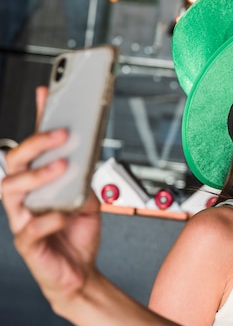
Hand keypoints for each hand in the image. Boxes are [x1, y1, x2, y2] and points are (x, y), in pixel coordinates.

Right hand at [1, 87, 101, 305]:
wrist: (79, 272)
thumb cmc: (77, 233)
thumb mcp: (88, 198)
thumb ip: (84, 178)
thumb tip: (87, 156)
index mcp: (38, 183)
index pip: (33, 146)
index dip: (38, 119)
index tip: (47, 93)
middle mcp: (24, 197)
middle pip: (14, 162)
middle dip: (36, 142)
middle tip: (63, 133)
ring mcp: (22, 218)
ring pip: (10, 190)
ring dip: (37, 175)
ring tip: (62, 167)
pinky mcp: (27, 243)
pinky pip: (30, 227)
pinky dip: (51, 218)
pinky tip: (66, 214)